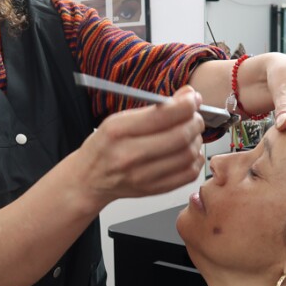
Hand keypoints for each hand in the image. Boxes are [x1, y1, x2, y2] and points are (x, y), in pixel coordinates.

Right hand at [76, 86, 205, 204]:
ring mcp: (143, 176)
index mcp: (118, 131)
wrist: (89, 179)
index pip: (163, 116)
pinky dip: (195, 159)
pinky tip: (188, 151)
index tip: (192, 99)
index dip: (186, 105)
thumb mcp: (118, 120)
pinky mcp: (154, 189)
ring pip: (188, 155)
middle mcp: (129, 155)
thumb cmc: (103, 146)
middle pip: (180, 136)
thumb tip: (187, 96)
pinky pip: (188, 174)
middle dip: (195, 122)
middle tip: (194, 116)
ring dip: (196, 140)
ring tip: (190, 133)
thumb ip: (154, 108)